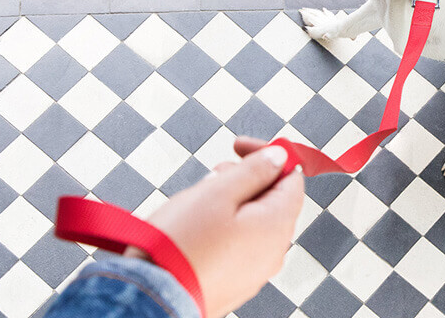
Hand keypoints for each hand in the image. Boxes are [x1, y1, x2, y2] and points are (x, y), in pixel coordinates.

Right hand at [127, 137, 304, 316]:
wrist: (152, 298)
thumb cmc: (181, 246)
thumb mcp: (217, 192)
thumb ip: (253, 171)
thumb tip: (278, 158)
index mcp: (277, 225)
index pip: (292, 179)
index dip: (268, 156)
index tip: (238, 146)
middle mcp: (274, 252)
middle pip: (274, 202)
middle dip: (248, 180)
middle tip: (214, 173)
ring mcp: (256, 272)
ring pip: (255, 225)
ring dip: (234, 204)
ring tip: (201, 200)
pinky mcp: (235, 285)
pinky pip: (240, 248)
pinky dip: (226, 230)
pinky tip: (198, 228)